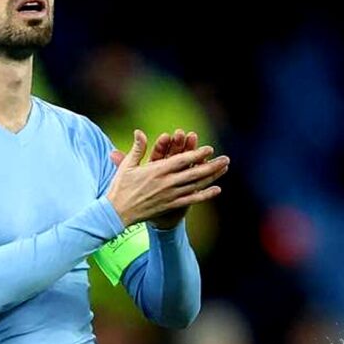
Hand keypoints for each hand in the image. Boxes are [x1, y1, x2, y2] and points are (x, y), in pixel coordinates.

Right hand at [106, 130, 228, 227]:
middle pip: (193, 172)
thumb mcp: (127, 165)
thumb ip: (137, 148)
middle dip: (211, 165)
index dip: (196, 154)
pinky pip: (191, 200)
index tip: (209, 148)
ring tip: (224, 169)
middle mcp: (166, 182)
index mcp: (156, 170)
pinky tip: (216, 190)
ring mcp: (169, 195)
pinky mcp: (170, 205)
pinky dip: (205, 195)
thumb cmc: (120, 187)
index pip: (181, 160)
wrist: (116, 212)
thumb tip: (139, 131)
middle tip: (226, 159)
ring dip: (212, 177)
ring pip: (195, 185)